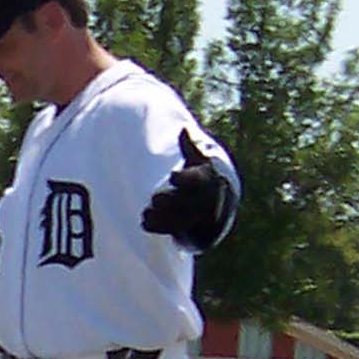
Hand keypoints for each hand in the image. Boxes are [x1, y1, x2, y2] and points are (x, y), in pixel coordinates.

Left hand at [142, 129, 234, 249]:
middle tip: (154, 198)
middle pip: (189, 202)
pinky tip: (144, 222)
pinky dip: (159, 227)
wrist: (214, 201)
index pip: (198, 180)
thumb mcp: (198, 159)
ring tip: (145, 213)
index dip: (186, 179)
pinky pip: (175, 230)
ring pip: (182, 219)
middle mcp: (205, 199)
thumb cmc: (200, 175)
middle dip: (172, 201)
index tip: (172, 177)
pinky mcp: (188, 228)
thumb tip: (184, 128)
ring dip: (163, 217)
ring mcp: (197, 215)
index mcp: (206, 179)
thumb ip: (188, 147)